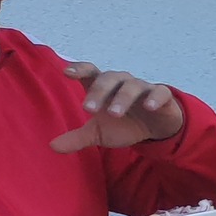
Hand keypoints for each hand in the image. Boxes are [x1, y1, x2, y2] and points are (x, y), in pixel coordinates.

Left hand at [51, 64, 184, 151]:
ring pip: (131, 85)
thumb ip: (77, 138)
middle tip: (88, 110)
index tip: (66, 73)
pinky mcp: (163, 96)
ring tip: (115, 113)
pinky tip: (149, 107)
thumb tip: (52, 147)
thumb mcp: (99, 133)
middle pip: (108, 78)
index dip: (79, 69)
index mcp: (104, 87)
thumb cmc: (124, 125)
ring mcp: (143, 88)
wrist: (155, 130)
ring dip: (122, 98)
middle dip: (98, 92)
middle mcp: (122, 83)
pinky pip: (160, 92)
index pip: (90, 71)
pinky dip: (154, 98)